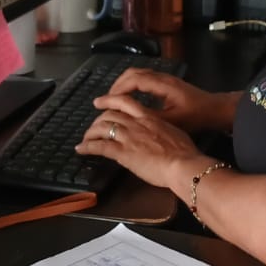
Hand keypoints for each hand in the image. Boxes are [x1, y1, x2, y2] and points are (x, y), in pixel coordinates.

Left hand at [76, 93, 210, 192]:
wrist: (183, 164)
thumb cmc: (185, 152)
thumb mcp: (175, 133)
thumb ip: (162, 131)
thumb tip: (160, 135)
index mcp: (149, 118)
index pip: (124, 103)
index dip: (110, 101)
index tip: (102, 103)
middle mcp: (136, 124)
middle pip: (109, 115)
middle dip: (98, 120)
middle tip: (93, 127)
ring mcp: (128, 137)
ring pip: (102, 128)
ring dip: (90, 133)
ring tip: (84, 139)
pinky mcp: (123, 153)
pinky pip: (100, 146)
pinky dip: (87, 147)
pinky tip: (80, 150)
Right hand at [103, 69, 234, 132]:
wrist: (216, 110)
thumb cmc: (197, 117)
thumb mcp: (172, 121)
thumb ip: (151, 117)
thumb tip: (129, 118)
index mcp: (163, 85)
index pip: (134, 80)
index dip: (117, 89)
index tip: (105, 101)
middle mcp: (162, 78)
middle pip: (133, 73)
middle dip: (116, 85)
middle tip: (106, 100)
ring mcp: (165, 79)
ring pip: (138, 74)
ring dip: (123, 84)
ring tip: (113, 100)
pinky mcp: (167, 83)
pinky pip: (144, 78)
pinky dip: (132, 85)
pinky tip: (129, 99)